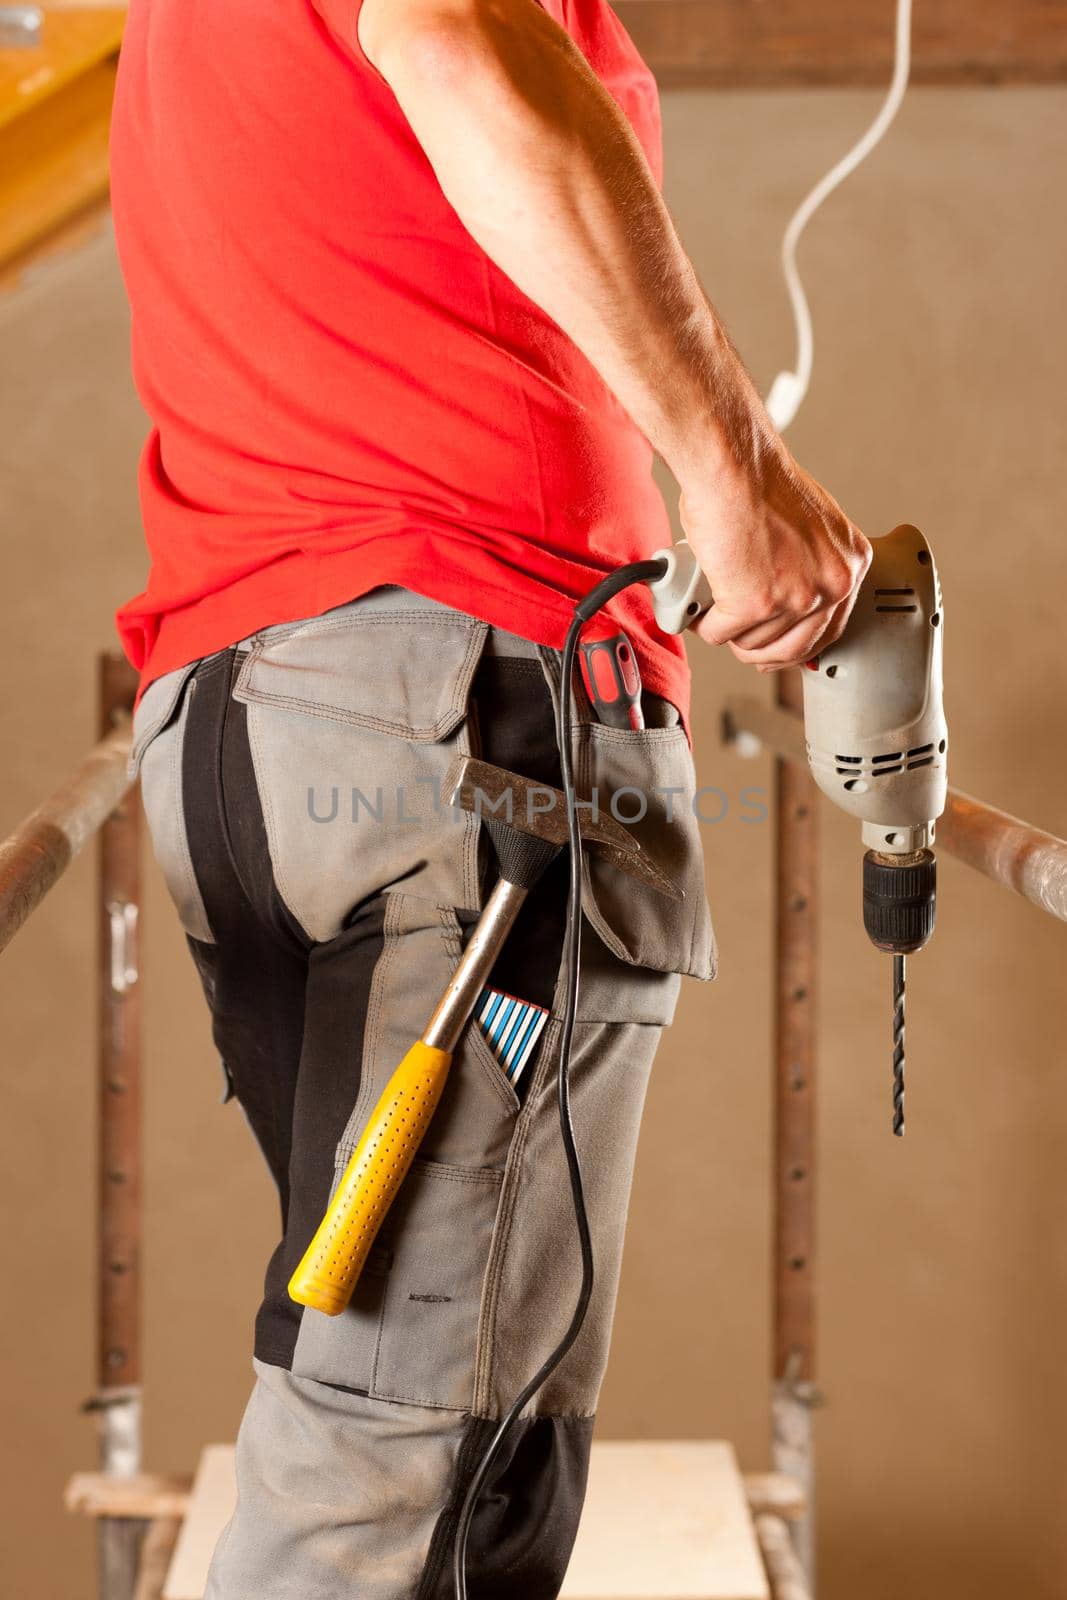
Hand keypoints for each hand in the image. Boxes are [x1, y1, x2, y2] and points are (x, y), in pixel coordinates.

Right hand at [680, 446, 870, 670]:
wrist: (732, 467)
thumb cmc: (757, 483)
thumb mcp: (807, 529)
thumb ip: (807, 567)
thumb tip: (787, 600)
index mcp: (850, 563)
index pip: (830, 629)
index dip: (796, 643)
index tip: (777, 646)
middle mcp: (832, 583)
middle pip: (795, 648)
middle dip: (761, 650)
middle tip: (739, 638)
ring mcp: (796, 598)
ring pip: (753, 643)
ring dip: (728, 630)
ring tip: (713, 606)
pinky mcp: (755, 605)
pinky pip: (721, 633)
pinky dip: (703, 621)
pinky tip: (698, 605)